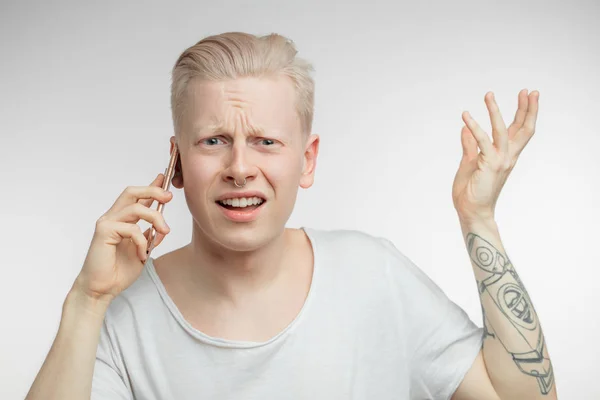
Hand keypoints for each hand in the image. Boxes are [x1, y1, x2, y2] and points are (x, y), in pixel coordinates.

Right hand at [73, 174, 172, 303]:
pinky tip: (142, 255)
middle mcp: (113, 217)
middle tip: (168, 197)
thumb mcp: (142, 250)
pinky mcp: (104, 232)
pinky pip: (132, 229)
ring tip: (163, 232)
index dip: (151, 186)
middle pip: (132, 192)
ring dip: (155, 218)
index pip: (137, 197)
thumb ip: (150, 236)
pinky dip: (143, 242)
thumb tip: (162, 225)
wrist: (102, 289)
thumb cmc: (118, 271)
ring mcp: (107, 223)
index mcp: (122, 220)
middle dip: (153, 190)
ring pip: (136, 208)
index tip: (164, 177)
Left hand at [452, 89, 538, 222]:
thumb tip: (465, 130)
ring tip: (489, 95)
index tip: (527, 95)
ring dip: (495, 111)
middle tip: (529, 90)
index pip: (519, 130)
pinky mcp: (489, 164)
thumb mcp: (469, 163)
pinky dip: (474, 127)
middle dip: (527, 109)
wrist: (471, 210)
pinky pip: (482, 141)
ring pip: (503, 130)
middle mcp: (508, 157)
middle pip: (523, 129)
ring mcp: (500, 160)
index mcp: (505, 155)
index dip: (524, 112)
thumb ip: (469, 146)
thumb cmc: (471, 190)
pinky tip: (465, 116)